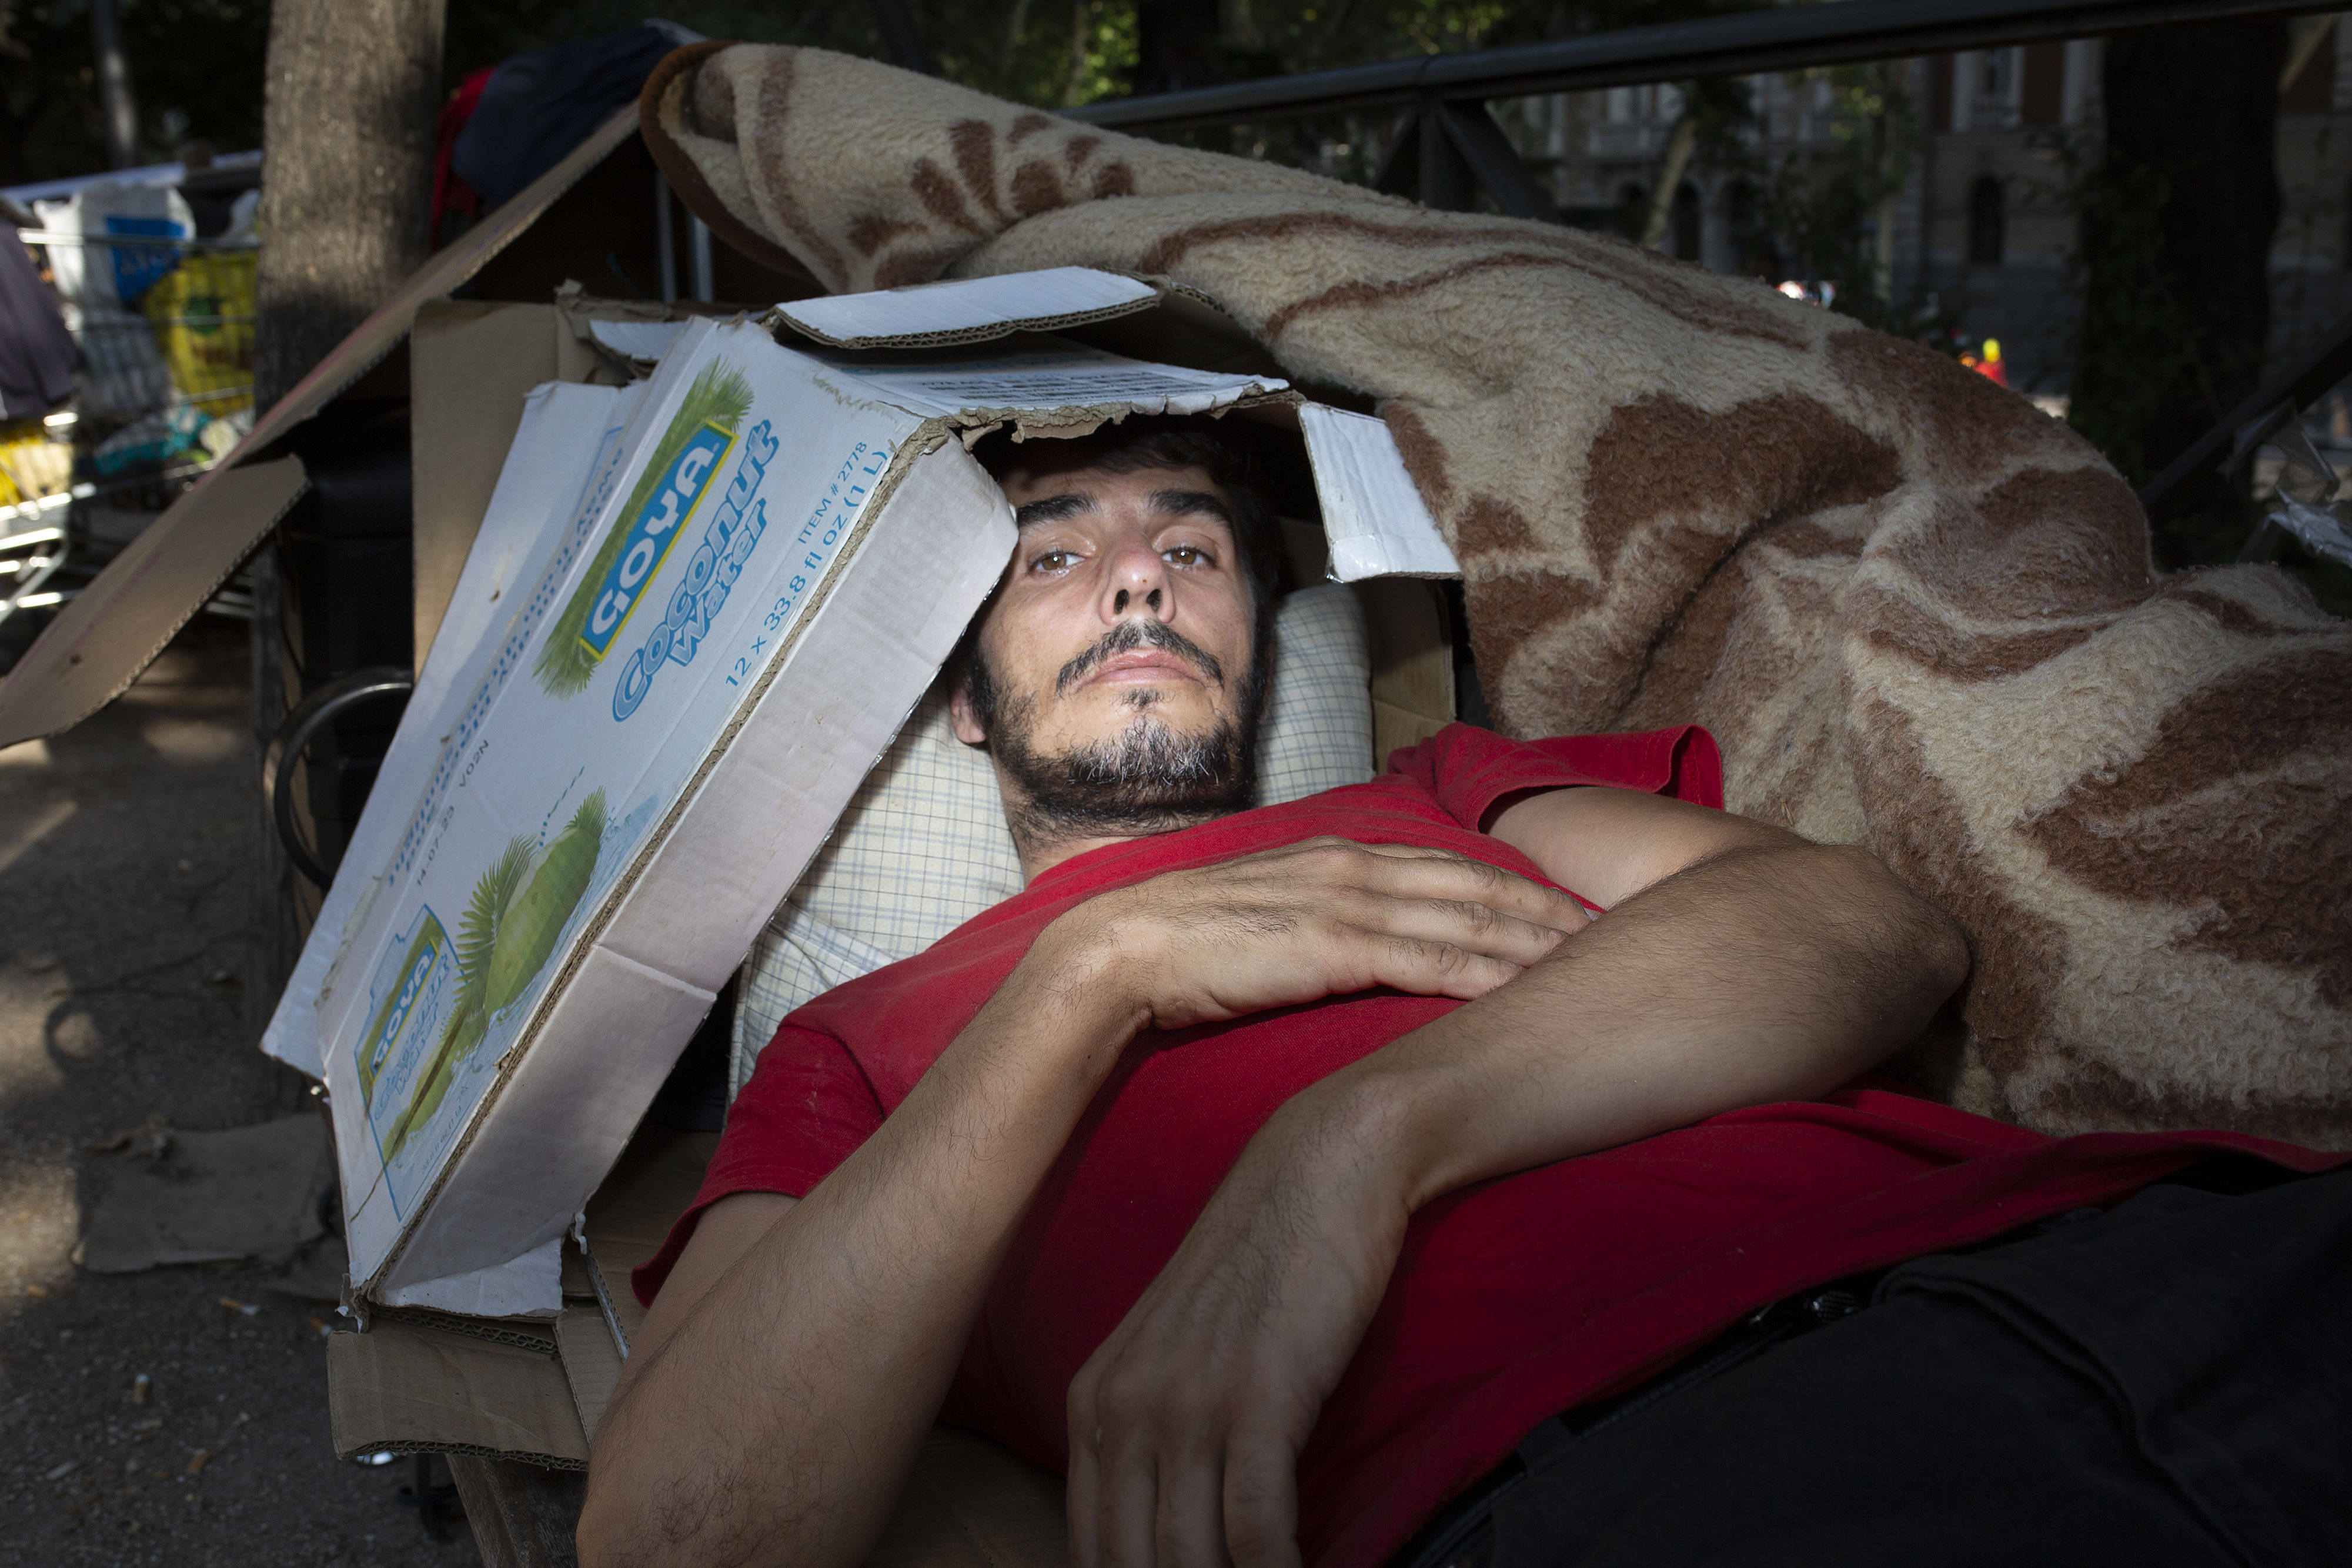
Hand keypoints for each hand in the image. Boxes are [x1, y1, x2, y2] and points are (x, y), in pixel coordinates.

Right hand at [1056, 837, 1589, 1032]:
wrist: (1127, 952)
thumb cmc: (1193, 943)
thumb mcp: (1274, 912)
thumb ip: (1327, 914)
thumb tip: (1364, 938)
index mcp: (1342, 856)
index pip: (1453, 867)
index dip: (1519, 885)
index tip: (1573, 907)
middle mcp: (1356, 867)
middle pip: (1479, 886)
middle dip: (1552, 909)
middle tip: (1623, 931)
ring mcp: (1348, 903)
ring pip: (1469, 919)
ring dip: (1538, 942)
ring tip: (1599, 962)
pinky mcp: (1335, 946)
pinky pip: (1431, 960)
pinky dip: (1488, 974)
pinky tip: (1532, 993)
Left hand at [1065, 1091, 1404, 1567]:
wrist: (1318, 1171)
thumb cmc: (1262, 1267)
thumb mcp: (1176, 1351)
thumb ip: (1154, 1434)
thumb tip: (1169, 1534)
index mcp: (1094, 1401)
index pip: (1090, 1549)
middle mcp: (1125, 1406)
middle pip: (1134, 1563)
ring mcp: (1187, 1401)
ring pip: (1191, 1558)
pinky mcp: (1258, 1396)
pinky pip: (1256, 1528)